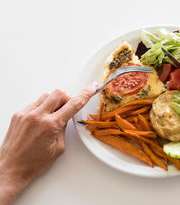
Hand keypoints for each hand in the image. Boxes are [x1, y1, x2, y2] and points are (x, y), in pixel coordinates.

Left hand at [0, 82, 97, 204]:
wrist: (11, 169)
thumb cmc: (34, 162)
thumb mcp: (58, 147)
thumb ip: (63, 128)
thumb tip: (65, 116)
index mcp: (50, 125)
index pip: (73, 104)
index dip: (85, 94)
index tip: (92, 87)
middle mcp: (37, 116)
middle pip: (58, 93)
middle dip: (66, 99)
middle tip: (66, 110)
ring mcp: (25, 114)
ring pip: (46, 95)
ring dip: (53, 102)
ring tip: (51, 117)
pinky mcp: (18, 114)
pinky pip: (35, 102)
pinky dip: (42, 107)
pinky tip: (40, 120)